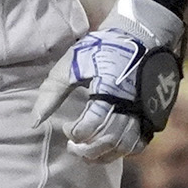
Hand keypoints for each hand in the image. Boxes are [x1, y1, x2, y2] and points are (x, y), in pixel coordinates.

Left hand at [32, 0, 183, 163]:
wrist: (143, 33)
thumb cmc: (103, 47)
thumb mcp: (72, 64)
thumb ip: (51, 93)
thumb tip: (34, 122)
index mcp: (108, 91)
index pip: (89, 127)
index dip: (73, 134)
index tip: (65, 128)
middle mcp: (129, 105)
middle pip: (108, 141)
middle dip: (87, 150)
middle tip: (73, 147)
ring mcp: (144, 111)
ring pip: (125, 146)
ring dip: (104, 155)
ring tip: (89, 153)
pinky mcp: (153, 113)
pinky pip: (141, 142)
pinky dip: (124, 150)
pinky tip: (110, 148)